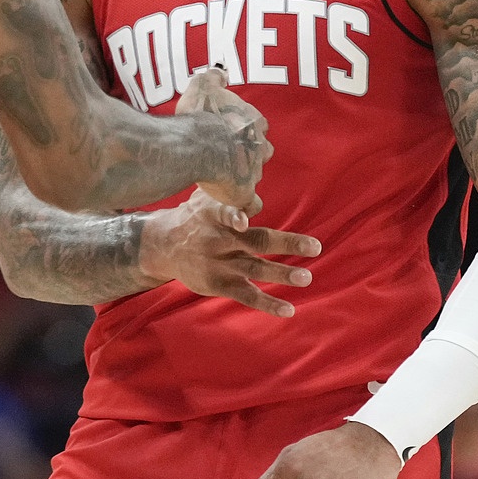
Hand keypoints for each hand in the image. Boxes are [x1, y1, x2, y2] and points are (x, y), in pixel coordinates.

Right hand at [137, 189, 320, 317]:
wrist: (161, 245)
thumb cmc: (193, 215)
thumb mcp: (204, 198)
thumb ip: (232, 191)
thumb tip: (260, 168)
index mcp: (214, 215)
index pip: (224, 213)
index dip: (233, 215)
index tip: (243, 219)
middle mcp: (218, 240)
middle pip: (254, 241)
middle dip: (286, 243)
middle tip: (315, 247)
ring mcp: (218, 264)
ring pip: (254, 269)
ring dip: (282, 274)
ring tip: (306, 277)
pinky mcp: (218, 284)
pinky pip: (246, 295)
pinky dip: (268, 303)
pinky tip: (289, 310)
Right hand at [177, 67, 271, 212]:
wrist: (197, 145)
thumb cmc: (200, 115)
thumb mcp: (204, 86)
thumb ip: (214, 77)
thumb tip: (220, 72)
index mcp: (254, 122)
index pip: (258, 124)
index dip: (244, 128)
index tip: (230, 130)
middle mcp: (259, 146)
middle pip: (261, 150)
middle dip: (248, 152)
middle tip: (228, 154)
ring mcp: (254, 171)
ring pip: (255, 175)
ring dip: (243, 175)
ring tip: (225, 178)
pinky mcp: (244, 192)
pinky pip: (252, 203)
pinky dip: (246, 205)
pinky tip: (238, 206)